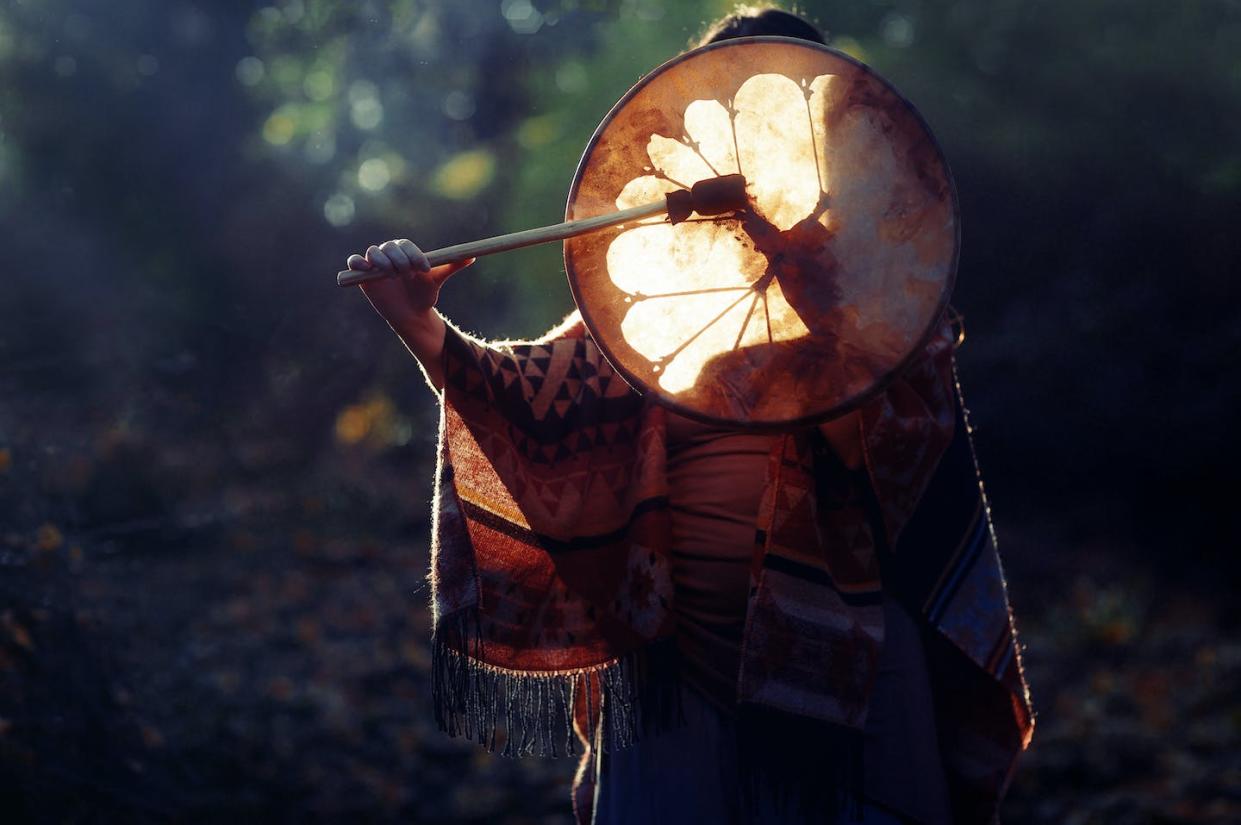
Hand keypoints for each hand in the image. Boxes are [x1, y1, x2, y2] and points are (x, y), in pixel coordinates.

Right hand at [346, 239, 473, 326]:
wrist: (411, 314)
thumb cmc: (424, 294)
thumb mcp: (437, 280)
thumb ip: (452, 266)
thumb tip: (472, 257)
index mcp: (406, 251)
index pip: (406, 245)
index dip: (414, 255)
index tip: (425, 269)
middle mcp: (389, 254)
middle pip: (389, 248)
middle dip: (399, 259)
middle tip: (407, 274)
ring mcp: (375, 265)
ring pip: (373, 253)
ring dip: (382, 261)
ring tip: (392, 276)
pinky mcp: (362, 276)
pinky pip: (355, 263)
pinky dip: (357, 263)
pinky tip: (365, 270)